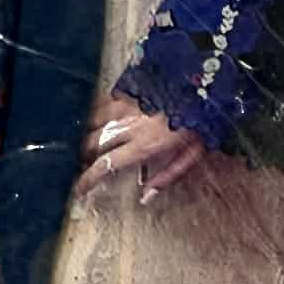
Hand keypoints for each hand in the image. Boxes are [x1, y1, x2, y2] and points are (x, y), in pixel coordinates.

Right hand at [75, 93, 205, 201]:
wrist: (206, 87)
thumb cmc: (202, 123)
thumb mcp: (192, 155)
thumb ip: (167, 176)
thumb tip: (146, 196)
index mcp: (144, 145)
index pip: (106, 165)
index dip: (88, 179)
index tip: (78, 189)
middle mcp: (129, 125)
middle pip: (92, 143)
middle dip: (81, 156)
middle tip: (79, 164)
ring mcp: (126, 105)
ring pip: (92, 120)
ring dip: (83, 133)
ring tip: (80, 143)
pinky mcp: (129, 89)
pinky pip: (103, 100)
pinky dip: (94, 110)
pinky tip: (92, 116)